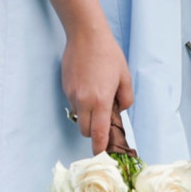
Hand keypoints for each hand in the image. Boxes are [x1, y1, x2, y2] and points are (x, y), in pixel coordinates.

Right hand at [62, 26, 132, 153]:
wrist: (86, 36)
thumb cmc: (109, 55)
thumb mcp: (125, 77)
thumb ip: (125, 99)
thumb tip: (119, 111)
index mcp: (100, 100)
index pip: (98, 133)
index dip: (99, 147)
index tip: (101, 155)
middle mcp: (83, 101)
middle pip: (86, 130)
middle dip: (95, 132)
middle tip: (106, 121)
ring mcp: (72, 94)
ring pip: (79, 117)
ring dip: (89, 116)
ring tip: (100, 98)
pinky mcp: (65, 87)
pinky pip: (74, 104)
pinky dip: (82, 103)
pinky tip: (90, 87)